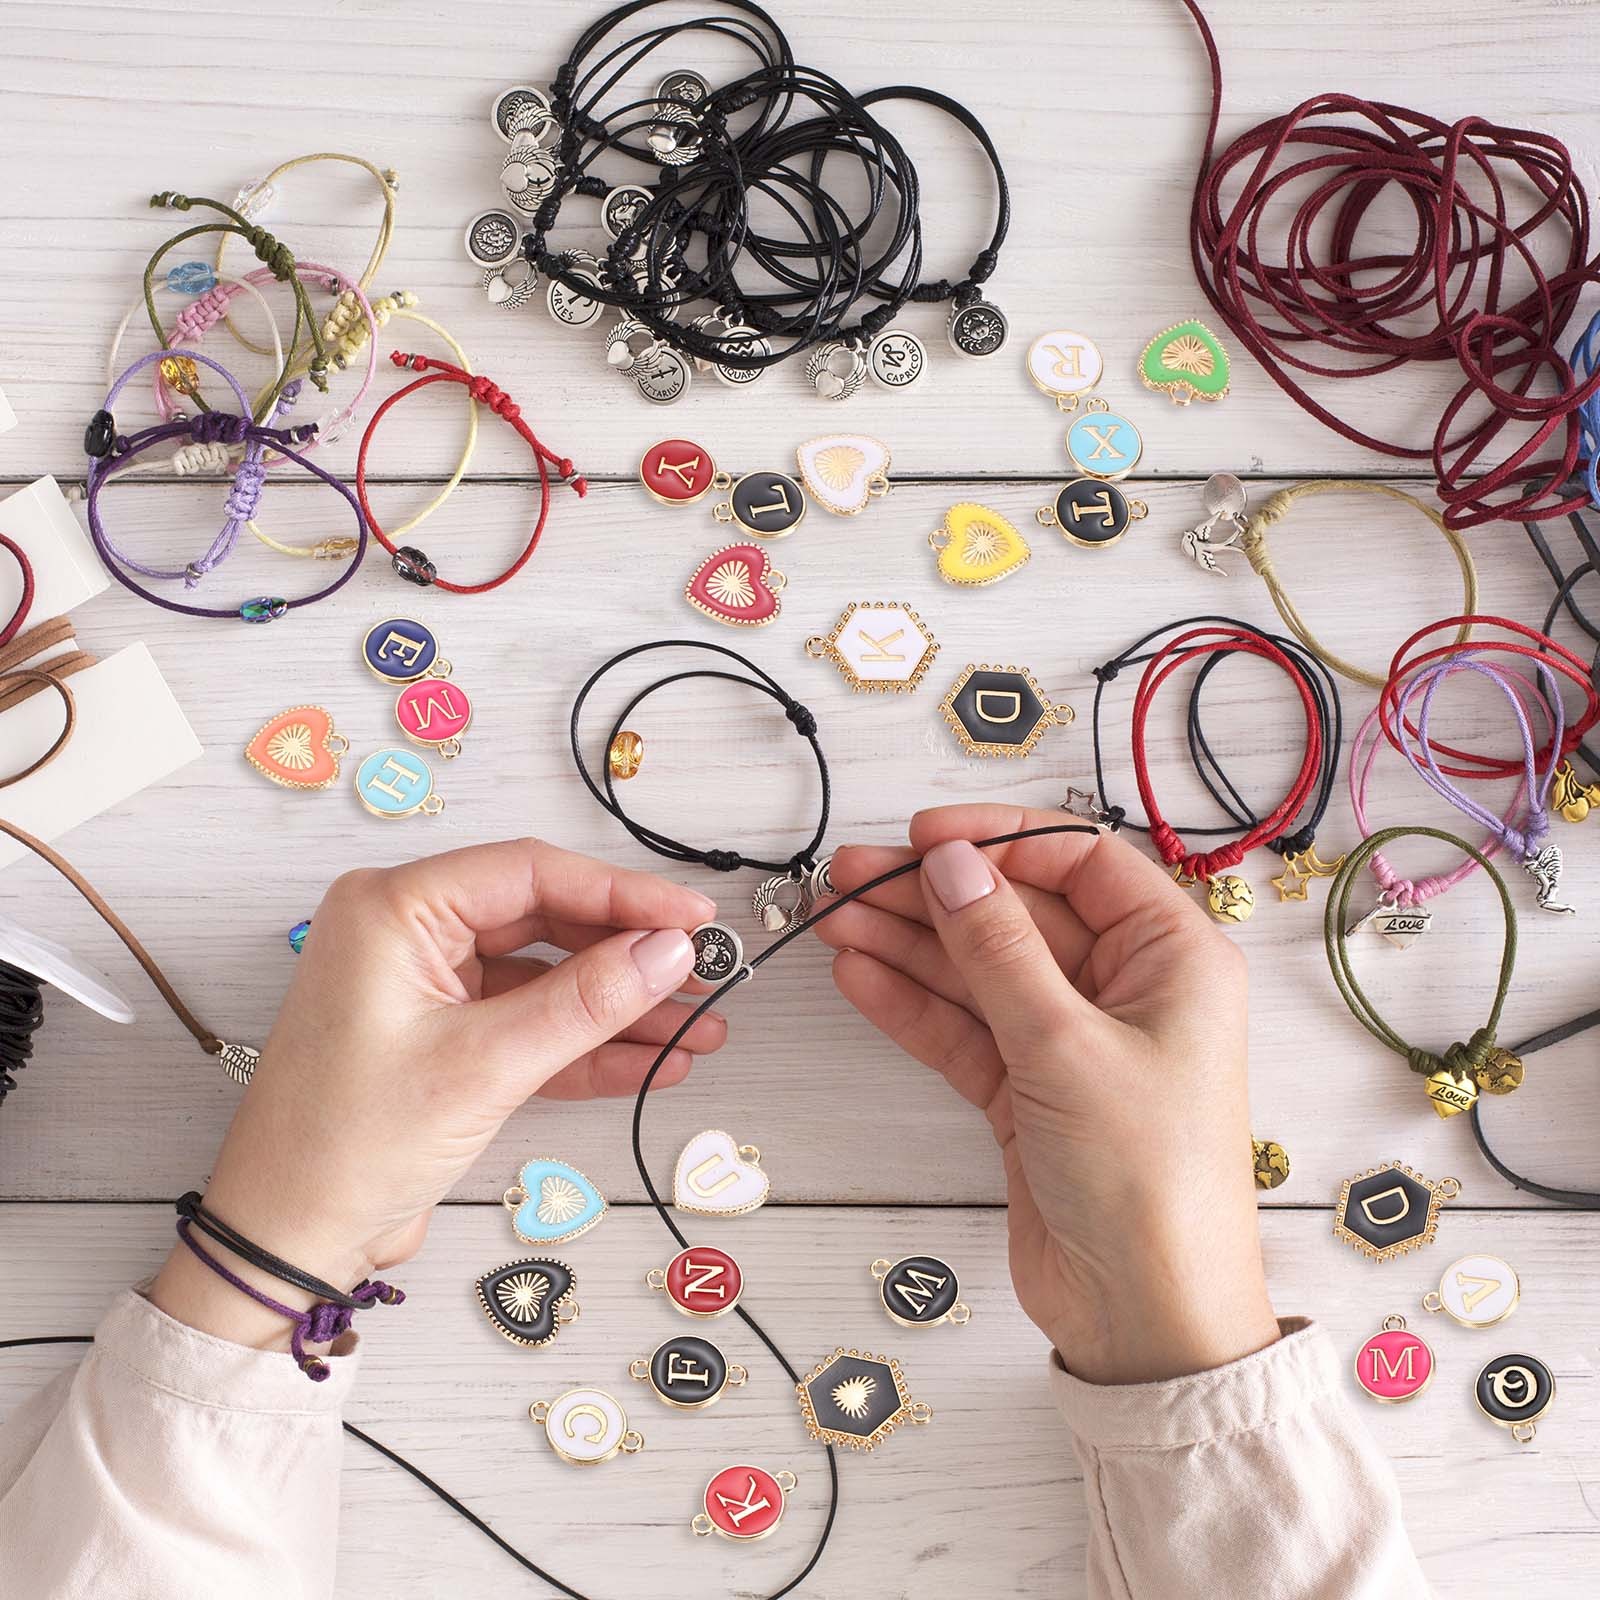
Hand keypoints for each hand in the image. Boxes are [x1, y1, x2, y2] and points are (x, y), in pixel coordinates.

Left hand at [152, 838, 721, 1348]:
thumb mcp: (483, 1066)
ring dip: (621, 1006)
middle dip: (630, 954)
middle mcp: (410, 935)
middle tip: (705, 973)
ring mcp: (429, 989)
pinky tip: (653, 1059)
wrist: (285, 1244)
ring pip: (548, 977)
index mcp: (396, 909)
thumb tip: (669, 950)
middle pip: (547, 920)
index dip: (622, 893)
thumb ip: (585, 1001)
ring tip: (699, 1027)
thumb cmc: (345, 1146)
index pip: (531, 872)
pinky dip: (589, 1045)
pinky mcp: (446, 1040)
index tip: (692, 918)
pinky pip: (532, 1025)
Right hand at [817, 804, 1278, 1384]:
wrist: (1145, 1317)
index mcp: (1171, 958)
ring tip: (834, 918)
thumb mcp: (1066, 1045)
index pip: (1079, 862)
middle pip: (1015, 914)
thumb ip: (997, 948)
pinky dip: (912, 1004)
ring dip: (908, 944)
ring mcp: (1070, 1042)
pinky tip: (859, 974)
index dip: (1000, 840)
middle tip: (851, 877)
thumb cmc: (1147, 1178)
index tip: (926, 837)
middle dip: (933, 894)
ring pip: (978, 970)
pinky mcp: (1027, 1092)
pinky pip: (962, 1029)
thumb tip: (950, 862)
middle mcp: (1123, 990)